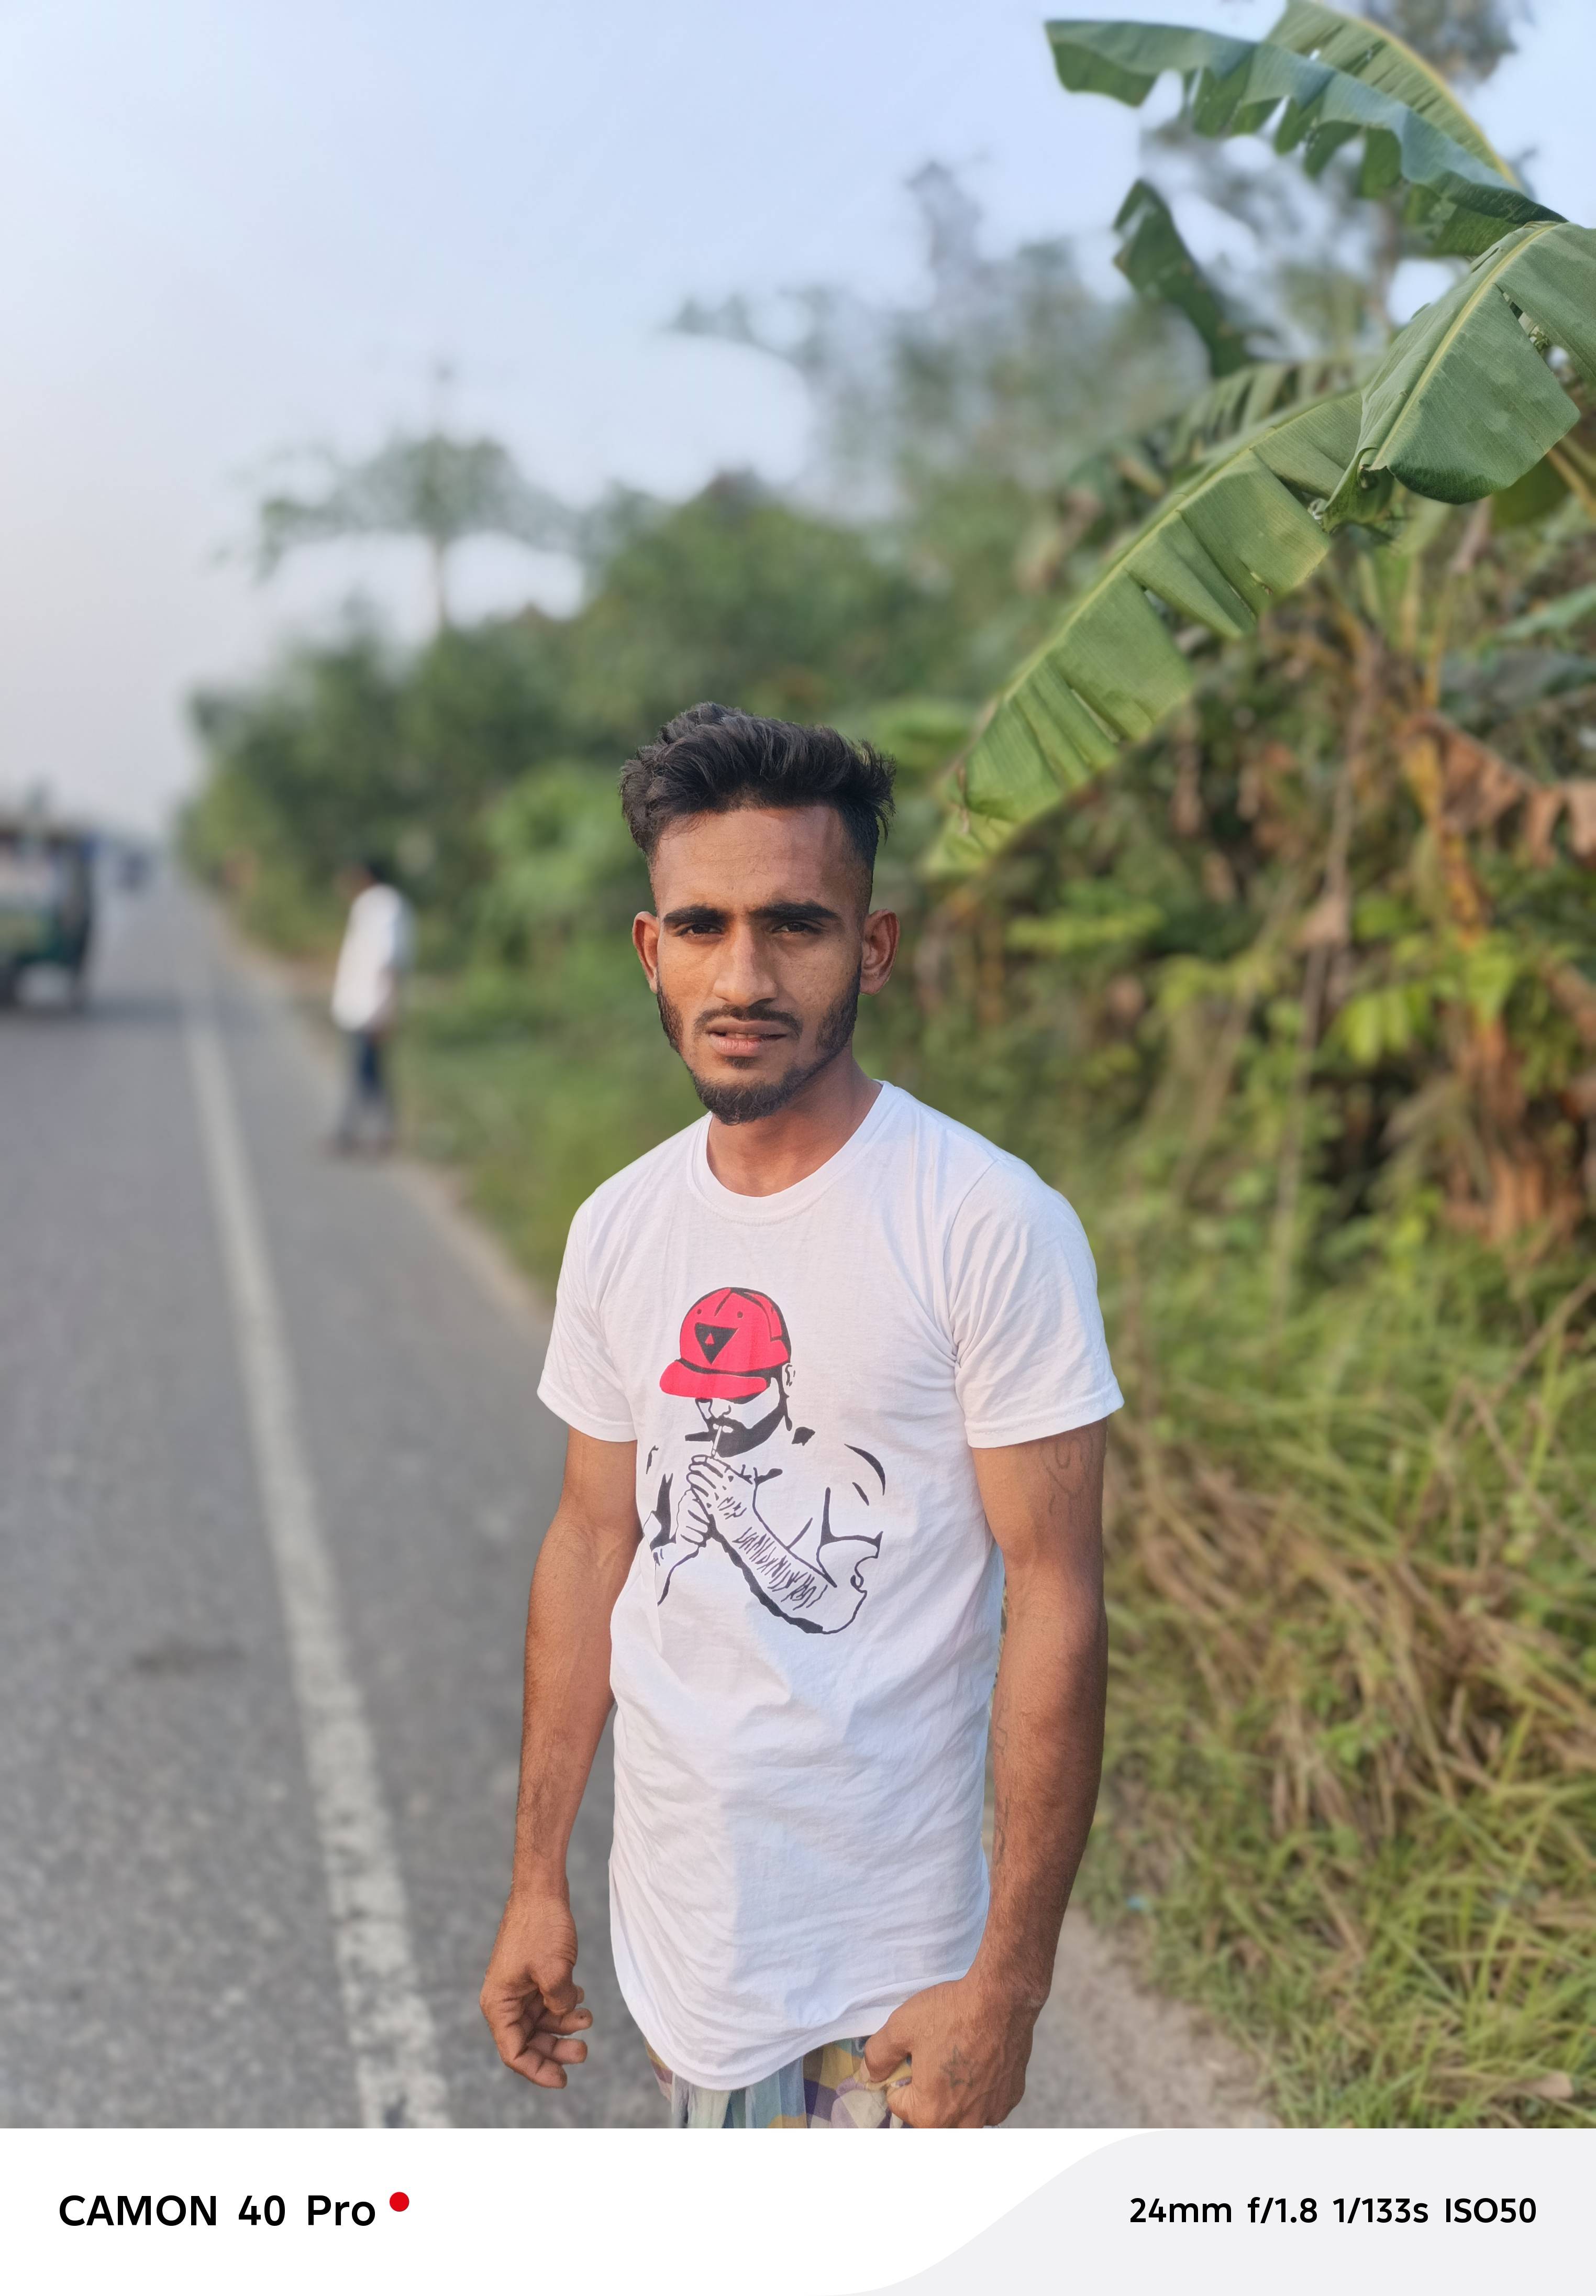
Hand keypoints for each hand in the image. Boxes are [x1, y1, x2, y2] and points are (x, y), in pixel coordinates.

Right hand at [479, 1889, 591, 2087]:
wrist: (542, 1887)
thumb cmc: (541, 1926)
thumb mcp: (554, 1971)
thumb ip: (559, 2004)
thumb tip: (565, 2015)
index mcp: (498, 2003)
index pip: (514, 2052)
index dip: (538, 2070)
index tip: (563, 2080)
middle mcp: (505, 1999)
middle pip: (528, 2041)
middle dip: (555, 2049)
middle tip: (584, 2051)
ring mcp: (518, 1986)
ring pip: (541, 2023)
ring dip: (564, 2027)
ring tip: (588, 2018)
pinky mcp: (532, 1974)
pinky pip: (547, 2002)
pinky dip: (564, 2005)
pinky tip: (580, 1995)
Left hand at [686, 1452, 751, 1529]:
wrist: (743, 1524)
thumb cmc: (746, 1505)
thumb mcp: (750, 1488)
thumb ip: (749, 1475)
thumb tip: (748, 1465)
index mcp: (734, 1478)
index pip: (716, 1464)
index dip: (704, 1459)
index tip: (696, 1458)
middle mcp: (726, 1486)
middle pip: (706, 1471)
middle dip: (696, 1467)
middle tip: (690, 1465)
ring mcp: (718, 1496)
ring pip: (701, 1482)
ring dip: (693, 1477)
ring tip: (689, 1475)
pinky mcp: (712, 1506)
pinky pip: (700, 1494)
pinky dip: (695, 1489)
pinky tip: (692, 1487)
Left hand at [863, 1970, 1036, 2126]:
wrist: (1001, 1998)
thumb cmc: (951, 2014)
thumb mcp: (900, 2027)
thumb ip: (877, 2056)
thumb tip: (871, 2075)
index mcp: (931, 2113)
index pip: (900, 2105)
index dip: (899, 2077)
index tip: (910, 2055)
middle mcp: (963, 2123)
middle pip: (932, 2116)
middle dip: (926, 2093)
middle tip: (932, 2058)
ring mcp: (991, 2112)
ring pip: (962, 2114)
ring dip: (955, 2096)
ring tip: (957, 2059)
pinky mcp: (1011, 2097)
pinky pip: (987, 2103)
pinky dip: (980, 2089)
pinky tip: (980, 2061)